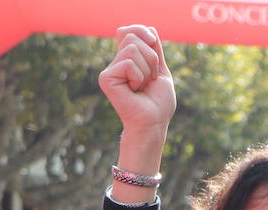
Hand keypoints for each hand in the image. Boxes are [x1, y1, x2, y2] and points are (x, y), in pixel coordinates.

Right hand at [99, 26, 174, 142]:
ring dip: (147, 69)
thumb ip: (154, 49)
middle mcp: (116, 62)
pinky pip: (128, 63)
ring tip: (142, 86)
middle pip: (133, 36)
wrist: (154, 122)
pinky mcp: (106, 78)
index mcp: (127, 59)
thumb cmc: (158, 102)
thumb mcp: (160, 70)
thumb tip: (150, 29)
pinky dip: (139, 77)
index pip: (132, 30)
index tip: (154, 46)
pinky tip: (134, 90)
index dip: (145, 33)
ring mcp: (109, 70)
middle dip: (151, 57)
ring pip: (132, 49)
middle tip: (150, 79)